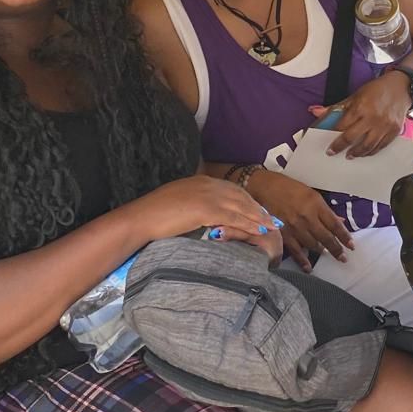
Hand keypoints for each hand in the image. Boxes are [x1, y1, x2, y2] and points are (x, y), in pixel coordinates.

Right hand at [137, 176, 279, 252]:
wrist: (141, 218)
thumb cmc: (153, 215)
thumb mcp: (177, 202)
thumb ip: (192, 203)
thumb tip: (200, 214)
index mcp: (200, 181)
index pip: (231, 189)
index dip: (246, 200)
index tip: (257, 210)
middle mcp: (207, 184)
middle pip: (240, 196)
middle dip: (257, 208)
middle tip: (271, 219)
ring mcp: (207, 195)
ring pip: (241, 206)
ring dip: (258, 216)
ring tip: (271, 226)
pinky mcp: (206, 209)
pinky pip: (234, 217)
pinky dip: (249, 224)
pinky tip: (259, 231)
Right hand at [248, 170, 353, 271]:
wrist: (264, 187)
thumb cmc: (289, 188)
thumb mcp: (311, 194)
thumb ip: (325, 210)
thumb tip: (340, 221)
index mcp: (316, 204)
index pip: (335, 224)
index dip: (344, 237)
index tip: (351, 246)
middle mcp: (307, 217)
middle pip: (326, 237)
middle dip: (336, 249)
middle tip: (343, 258)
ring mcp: (294, 227)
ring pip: (313, 245)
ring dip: (322, 251)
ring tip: (329, 255)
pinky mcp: (283, 234)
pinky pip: (295, 250)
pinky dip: (303, 261)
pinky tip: (309, 268)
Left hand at [309, 72, 411, 158]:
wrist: (401, 87)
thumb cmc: (376, 90)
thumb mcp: (355, 95)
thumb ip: (336, 107)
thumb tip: (315, 112)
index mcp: (361, 107)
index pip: (342, 126)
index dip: (334, 138)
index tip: (329, 146)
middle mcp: (373, 118)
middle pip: (353, 138)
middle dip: (341, 148)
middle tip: (334, 153)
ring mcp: (385, 126)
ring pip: (368, 146)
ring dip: (357, 153)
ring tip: (350, 155)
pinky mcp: (394, 131)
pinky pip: (381, 146)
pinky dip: (372, 151)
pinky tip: (365, 153)